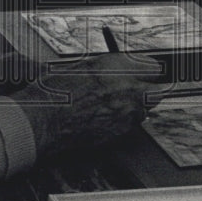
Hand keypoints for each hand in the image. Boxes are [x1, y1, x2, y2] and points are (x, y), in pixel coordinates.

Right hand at [12, 54, 160, 155]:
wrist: (43, 121)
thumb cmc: (54, 92)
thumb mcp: (81, 67)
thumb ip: (109, 67)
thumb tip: (123, 67)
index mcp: (117, 67)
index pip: (153, 67)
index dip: (147, 69)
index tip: (144, 70)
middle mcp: (127, 90)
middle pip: (158, 90)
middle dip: (151, 88)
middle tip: (140, 87)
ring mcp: (125, 114)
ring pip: (146, 109)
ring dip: (138, 105)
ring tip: (118, 101)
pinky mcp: (120, 133)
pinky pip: (132, 124)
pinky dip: (125, 119)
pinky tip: (106, 114)